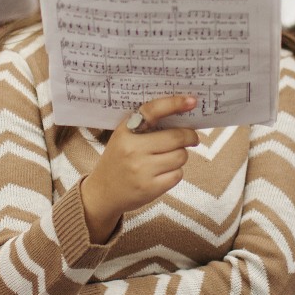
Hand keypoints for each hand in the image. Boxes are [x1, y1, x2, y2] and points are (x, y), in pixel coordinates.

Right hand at [81, 95, 199, 243]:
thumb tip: (182, 116)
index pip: (152, 111)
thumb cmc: (118, 160)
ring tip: (169, 158)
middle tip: (192, 137)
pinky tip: (163, 173)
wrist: (102, 192)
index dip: (174, 103)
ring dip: (180, 155)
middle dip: (190, 136)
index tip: (191, 101)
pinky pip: (178, 174)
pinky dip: (175, 172)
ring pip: (180, 156)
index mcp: (126, 132)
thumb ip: (146, 126)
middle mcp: (133, 149)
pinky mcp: (150, 188)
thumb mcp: (123, 137)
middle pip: (176, 137)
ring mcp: (141, 170)